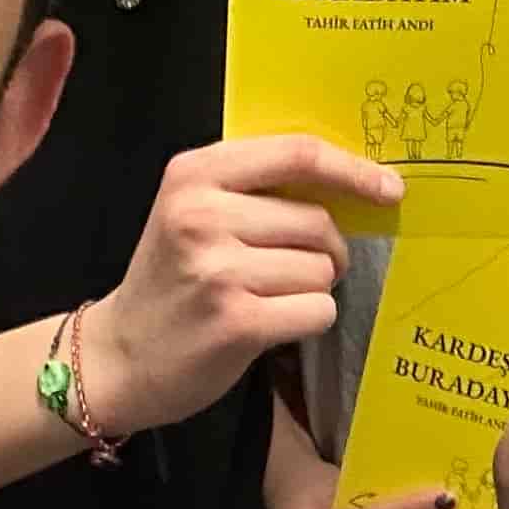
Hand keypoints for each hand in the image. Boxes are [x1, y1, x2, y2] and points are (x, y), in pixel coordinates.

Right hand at [82, 136, 402, 438]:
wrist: (119, 355)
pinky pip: (317, 310)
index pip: (297, 154)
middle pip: (318, 221)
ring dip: (312, 289)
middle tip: (291, 270)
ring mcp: (218, 270)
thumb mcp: (193, 211)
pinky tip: (270, 325)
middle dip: (326, 250)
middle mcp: (202, 216)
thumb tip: (355, 180)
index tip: (389, 188)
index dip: (353, 170)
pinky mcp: (236, 322)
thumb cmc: (172, 279)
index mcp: (193, 174)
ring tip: (267, 298)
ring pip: (321, 269)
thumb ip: (256, 189)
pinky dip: (307, 320)